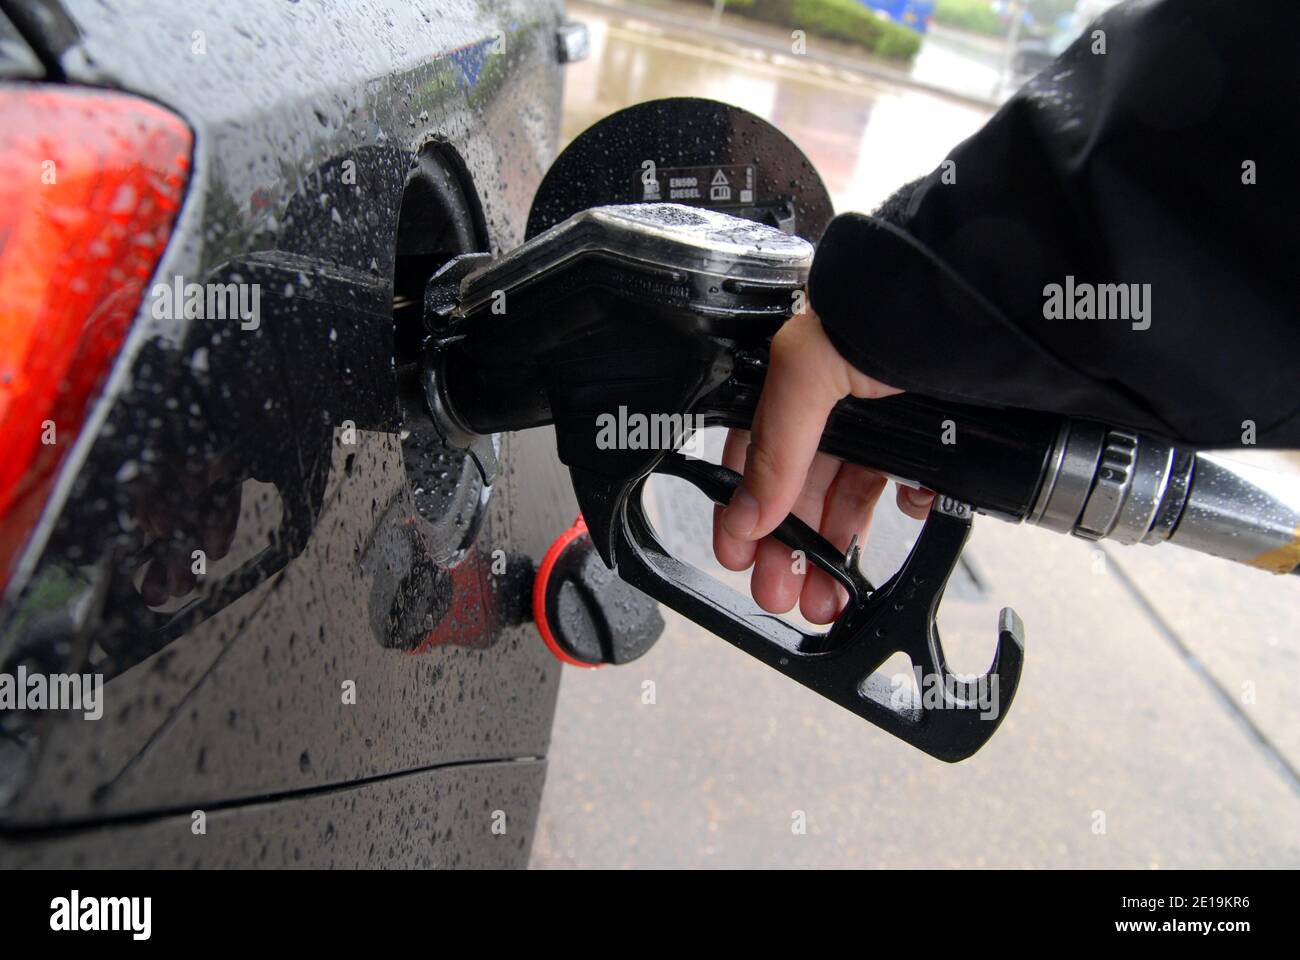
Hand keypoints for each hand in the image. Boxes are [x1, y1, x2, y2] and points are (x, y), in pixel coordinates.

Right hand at [712, 308, 933, 622]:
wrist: (994, 298)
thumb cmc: (899, 306)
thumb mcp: (810, 367)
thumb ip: (774, 443)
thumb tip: (748, 513)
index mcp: (795, 379)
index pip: (754, 455)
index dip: (744, 508)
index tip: (738, 555)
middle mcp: (838, 400)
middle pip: (802, 490)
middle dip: (788, 549)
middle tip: (780, 594)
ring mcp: (888, 419)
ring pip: (853, 497)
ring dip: (837, 550)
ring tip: (828, 596)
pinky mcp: (935, 433)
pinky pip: (912, 485)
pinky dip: (907, 507)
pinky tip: (903, 514)